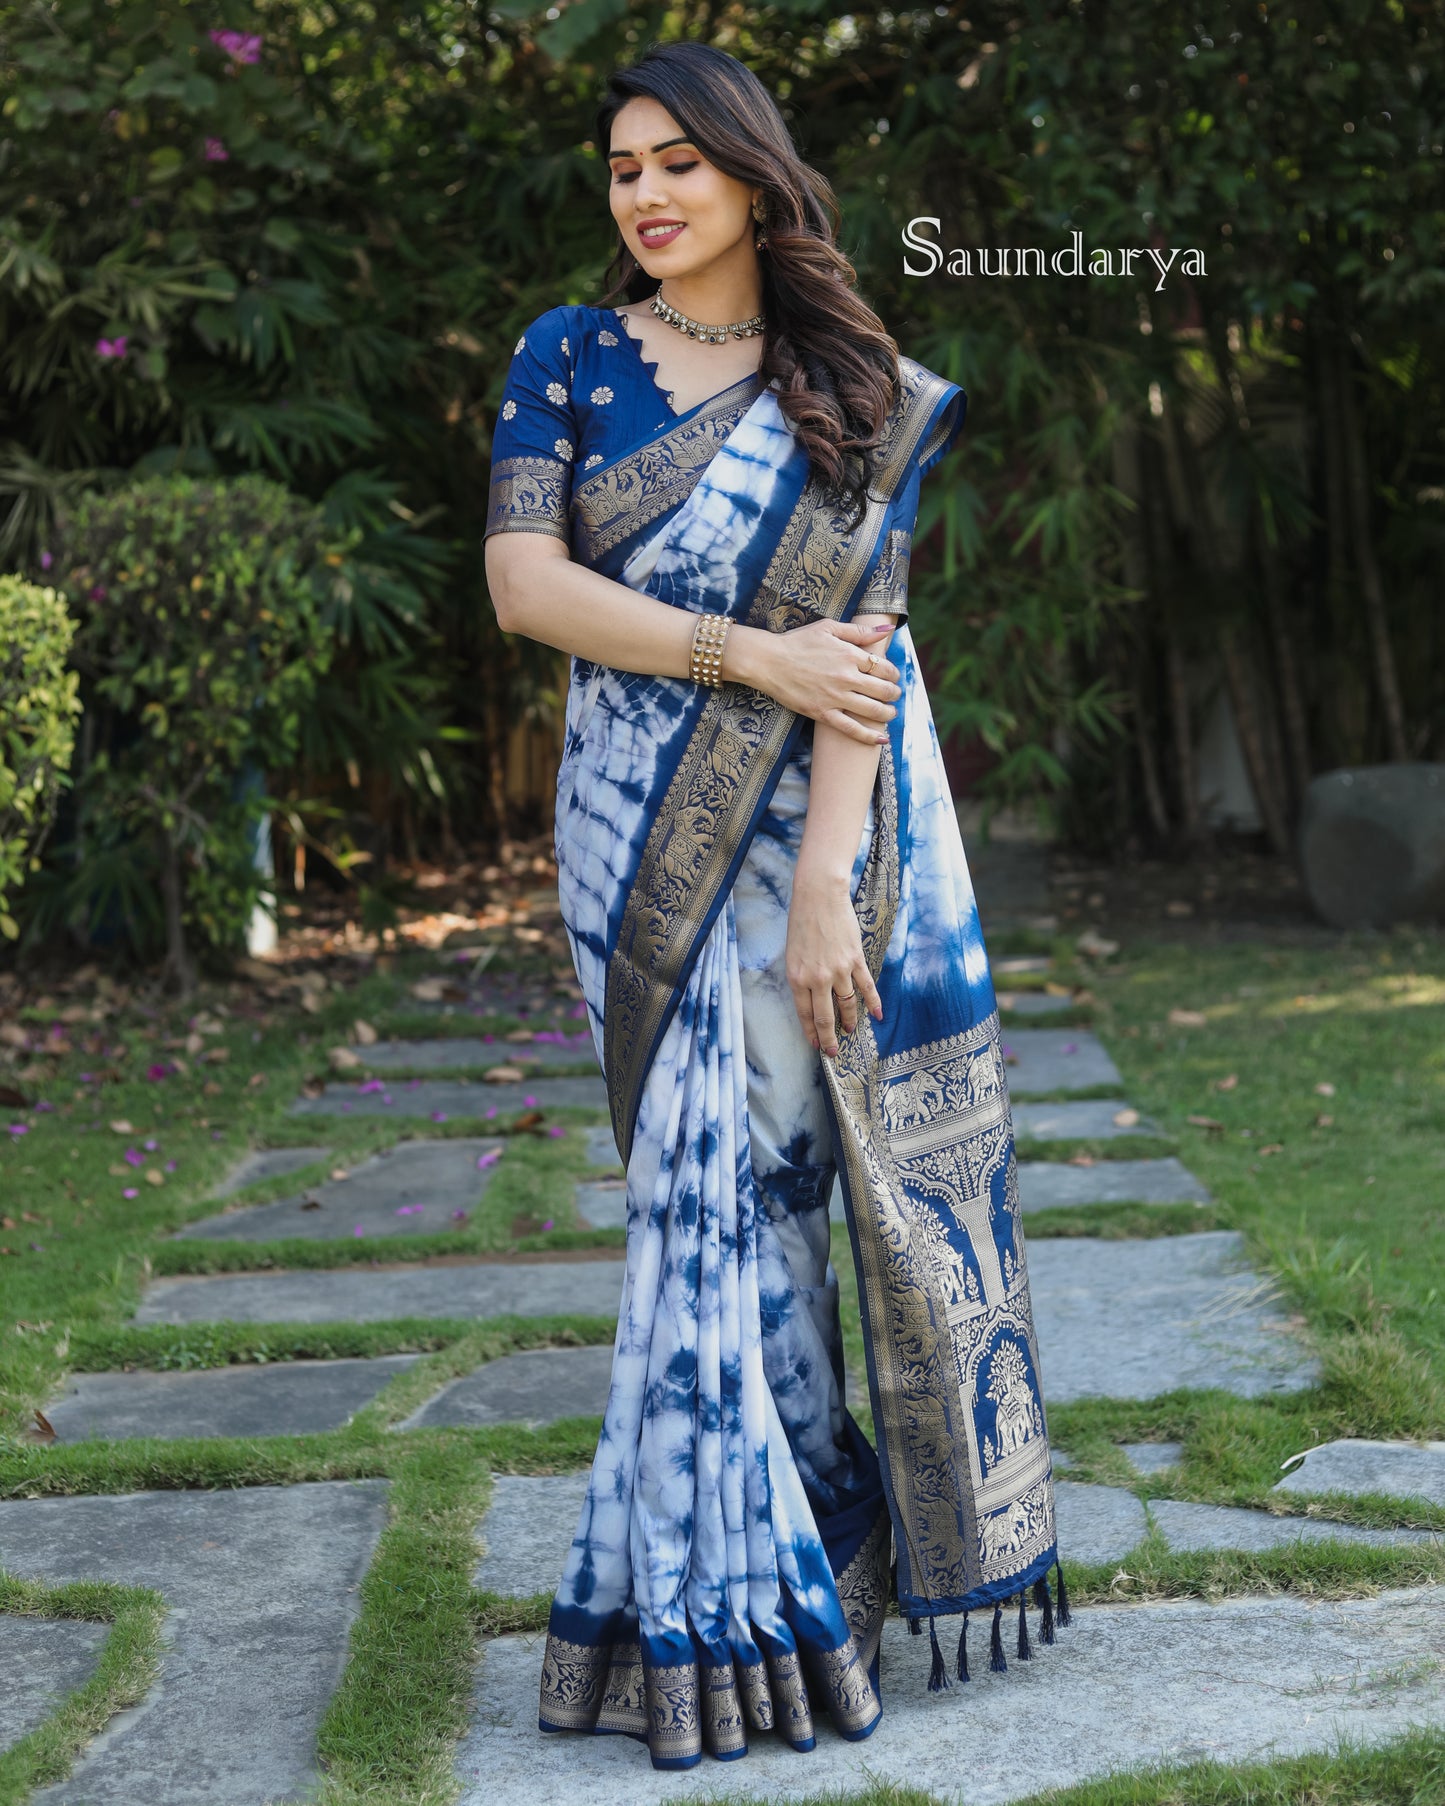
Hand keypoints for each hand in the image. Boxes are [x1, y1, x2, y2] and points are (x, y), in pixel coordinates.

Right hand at [725, 617, 900, 746]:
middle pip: (884, 690)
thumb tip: (888, 630)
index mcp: (850, 655)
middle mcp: (846, 677)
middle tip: (894, 695)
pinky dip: (869, 736)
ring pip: (873, 711)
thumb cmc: (797, 642)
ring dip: (888, 714)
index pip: (885, 668)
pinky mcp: (823, 713)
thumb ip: (860, 631)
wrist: (769, 661)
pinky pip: (851, 729)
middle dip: (894, 694)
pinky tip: (882, 739)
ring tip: (890, 713)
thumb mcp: (829, 628)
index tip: (892, 676)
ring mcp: (835, 697)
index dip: (893, 674)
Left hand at [785, 869, 883, 1057]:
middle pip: (826, 1017)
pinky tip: (877, 1016)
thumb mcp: (792, 954)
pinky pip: (866, 987)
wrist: (819, 896)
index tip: (816, 1045)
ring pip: (847, 1006)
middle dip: (829, 1039)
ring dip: (849, 1021)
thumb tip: (812, 998)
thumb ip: (802, 977)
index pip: (805, 1014)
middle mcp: (818, 979)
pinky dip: (873, 1003)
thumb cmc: (801, 922)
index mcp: (797, 978)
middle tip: (833, 1052)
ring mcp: (839, 971)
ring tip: (849, 1031)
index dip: (812, 1032)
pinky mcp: (855, 960)